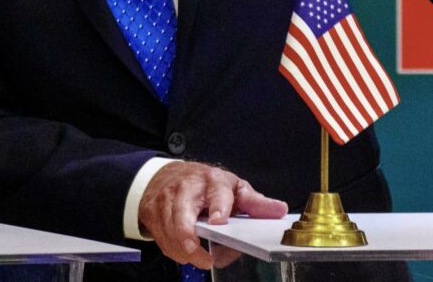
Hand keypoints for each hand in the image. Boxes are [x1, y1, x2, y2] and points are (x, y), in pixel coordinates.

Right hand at [137, 161, 287, 269]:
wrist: (168, 175)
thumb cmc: (204, 184)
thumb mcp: (232, 188)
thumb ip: (254, 202)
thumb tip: (279, 210)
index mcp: (212, 181)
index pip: (216, 194)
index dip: (218, 208)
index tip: (219, 221)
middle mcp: (186, 189)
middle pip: (182, 215)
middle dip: (188, 238)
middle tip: (203, 257)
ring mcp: (166, 201)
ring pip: (170, 231)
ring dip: (183, 250)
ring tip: (197, 258)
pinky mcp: (153, 213)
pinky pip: (162, 238)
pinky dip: (173, 250)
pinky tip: (183, 251)